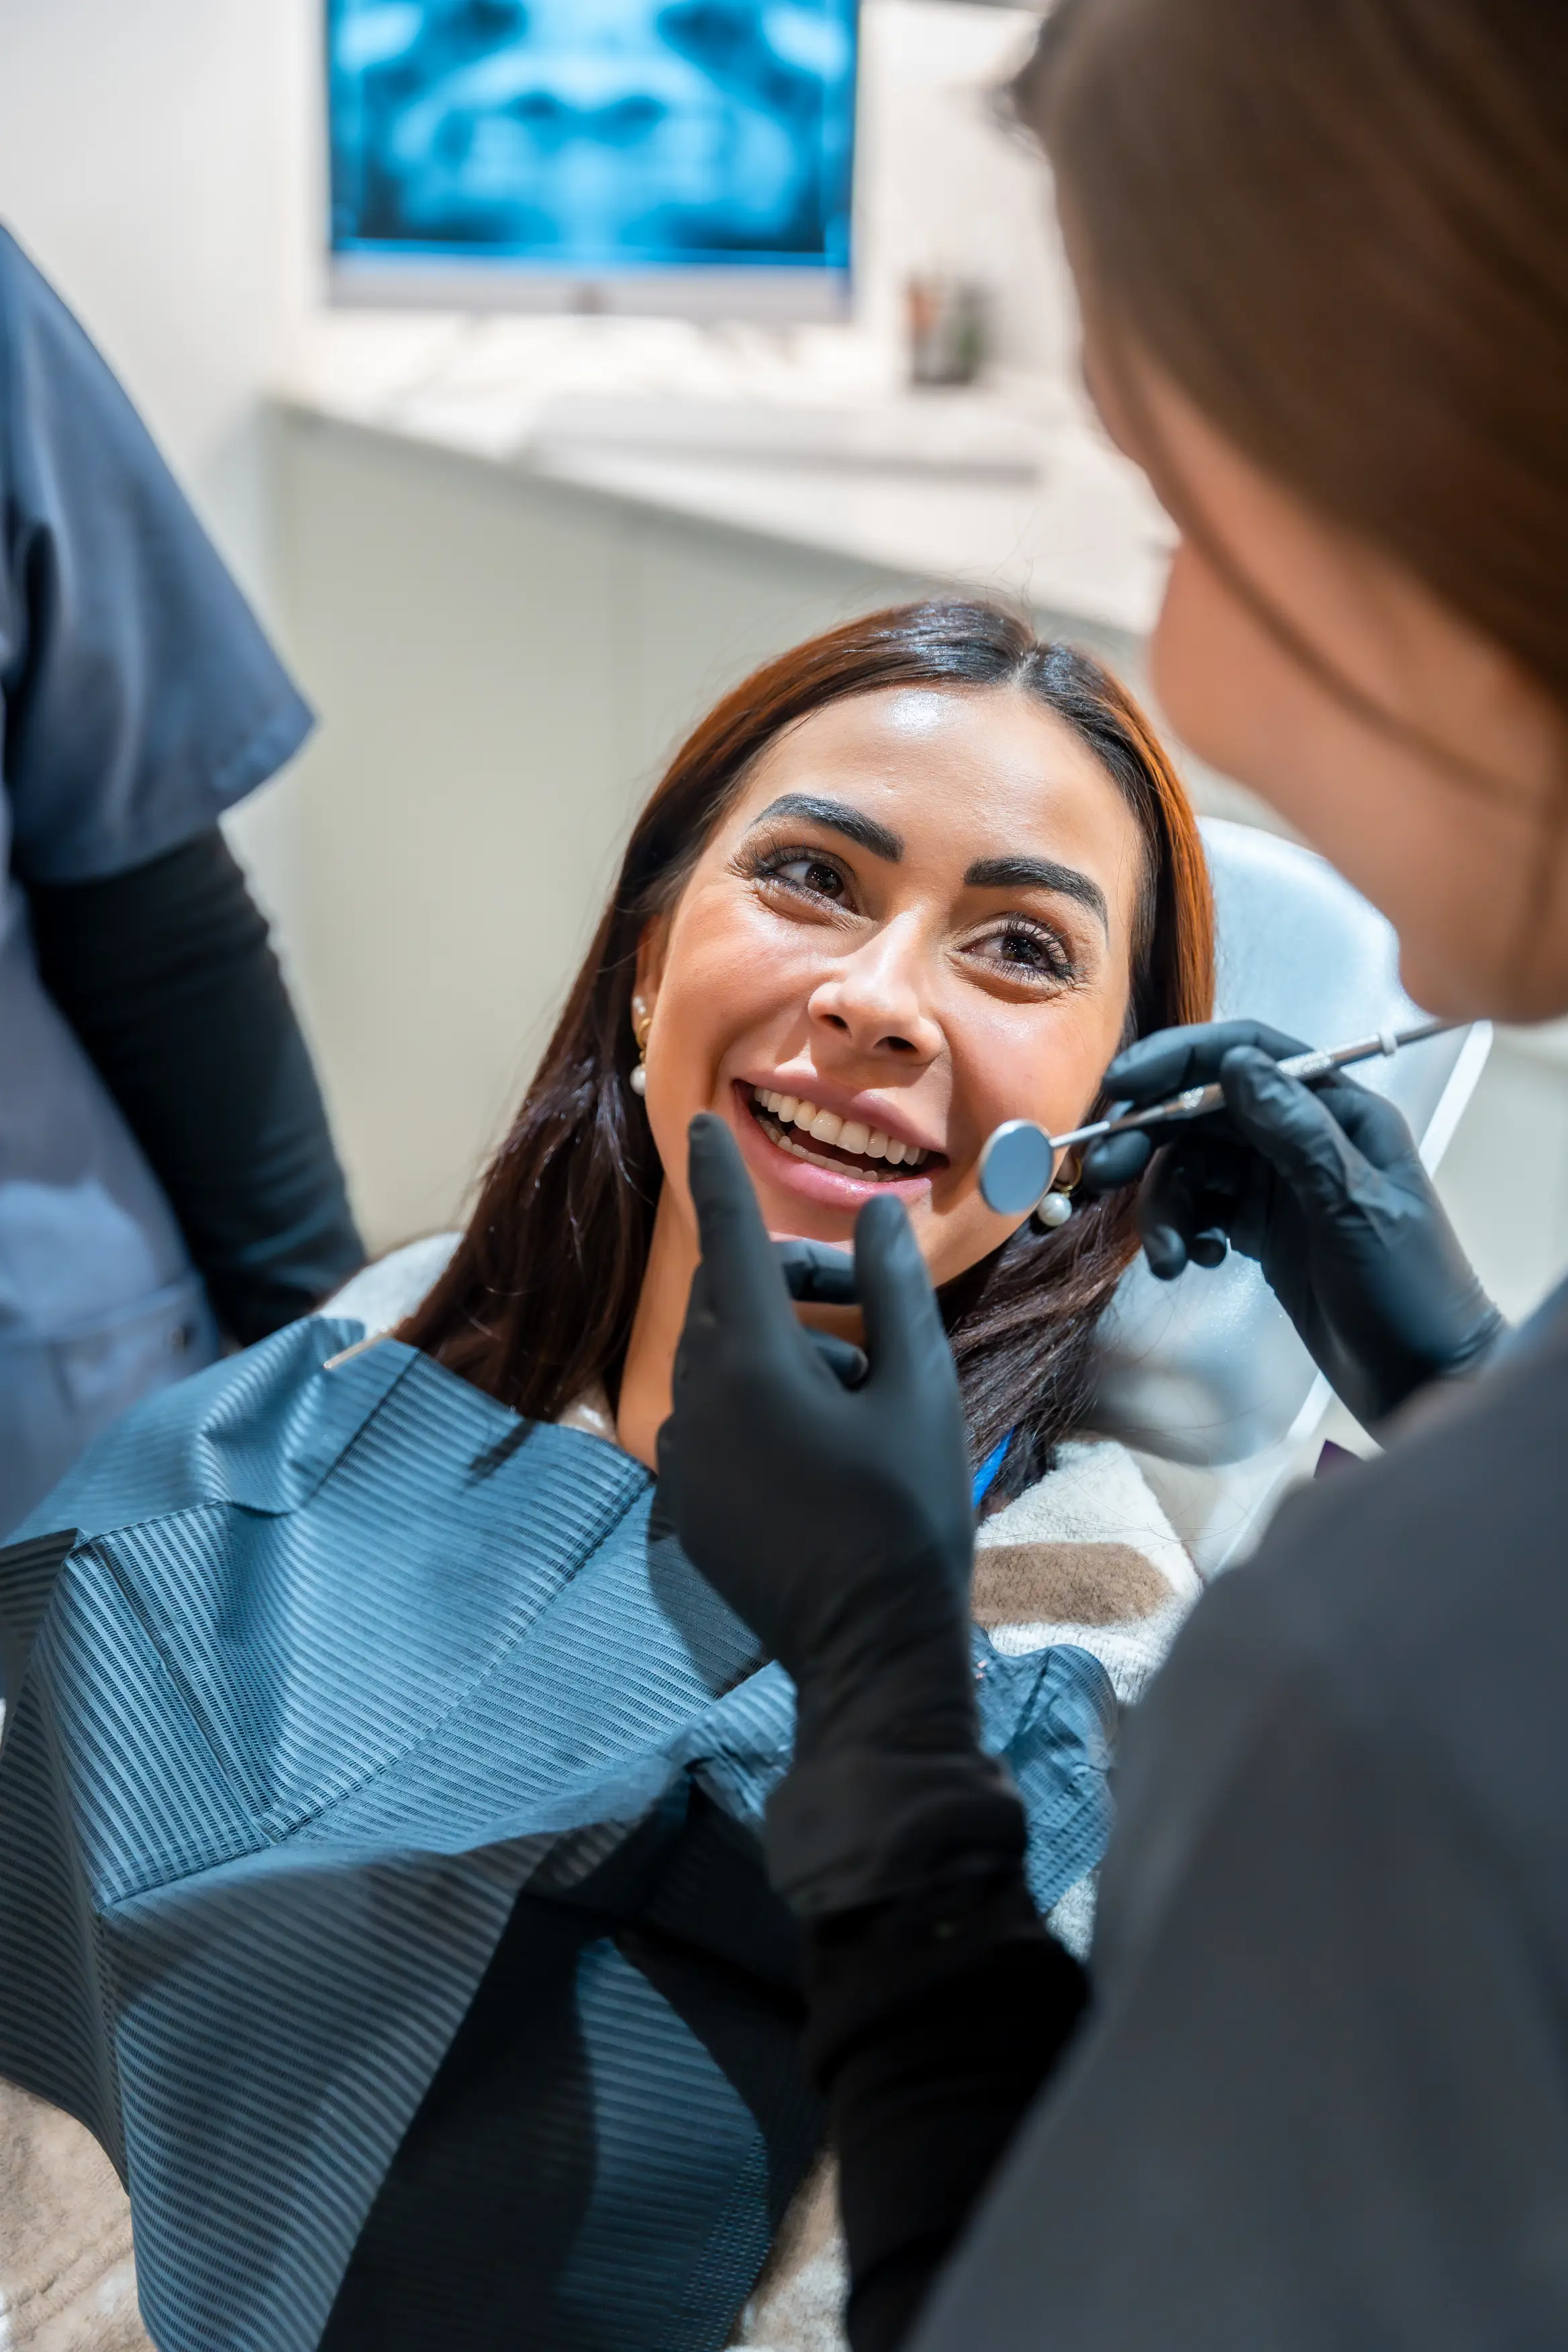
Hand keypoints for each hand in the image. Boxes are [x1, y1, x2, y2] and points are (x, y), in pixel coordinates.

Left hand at [658, 1116, 1021, 1912]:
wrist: (867, 1652)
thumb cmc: (907, 1516)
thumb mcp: (919, 1391)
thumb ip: (892, 1292)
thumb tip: (877, 1215)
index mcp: (750, 1363)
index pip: (729, 1239)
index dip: (721, 1176)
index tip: (696, 1121)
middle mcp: (697, 1400)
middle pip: (728, 1300)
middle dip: (785, 1277)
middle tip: (859, 1293)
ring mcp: (684, 1456)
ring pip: (722, 1360)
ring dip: (782, 1346)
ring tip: (862, 1388)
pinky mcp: (687, 1500)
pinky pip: (716, 1417)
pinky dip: (762, 1401)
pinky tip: (826, 1443)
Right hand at [1080, 1019, 1502, 1427]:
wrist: (1425, 1376)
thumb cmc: (1410, 1290)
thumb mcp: (1354, 1207)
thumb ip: (1298, 1133)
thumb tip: (1236, 1062)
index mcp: (1339, 1112)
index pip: (1249, 1056)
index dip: (1179, 1059)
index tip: (1122, 1085)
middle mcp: (1304, 1137)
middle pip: (1205, 1110)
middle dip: (1150, 1139)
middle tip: (1102, 1174)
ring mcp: (1281, 1183)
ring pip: (1194, 1167)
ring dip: (1164, 1206)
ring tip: (1165, 1258)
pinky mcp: (1262, 1228)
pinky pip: (1200, 1209)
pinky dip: (1183, 1231)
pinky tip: (1192, 1263)